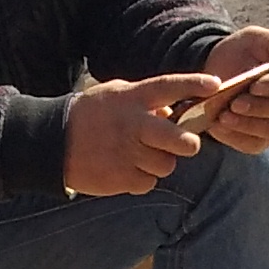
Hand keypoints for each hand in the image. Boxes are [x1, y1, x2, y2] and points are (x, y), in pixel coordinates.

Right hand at [66, 74, 216, 196]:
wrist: (52, 140)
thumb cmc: (90, 115)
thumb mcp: (115, 95)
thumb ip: (146, 99)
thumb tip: (173, 111)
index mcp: (133, 99)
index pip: (170, 87)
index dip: (195, 85)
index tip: (216, 85)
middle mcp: (134, 125)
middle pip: (178, 139)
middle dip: (188, 144)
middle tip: (188, 145)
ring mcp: (128, 153)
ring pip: (166, 165)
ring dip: (159, 163)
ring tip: (139, 156)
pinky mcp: (121, 178)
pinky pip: (148, 183)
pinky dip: (142, 179)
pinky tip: (126, 169)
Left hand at [199, 25, 268, 152]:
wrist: (219, 70)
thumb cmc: (241, 51)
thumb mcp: (254, 38)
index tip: (254, 86)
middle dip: (257, 108)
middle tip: (234, 104)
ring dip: (246, 125)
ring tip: (223, 117)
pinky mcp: (261, 140)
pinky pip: (253, 145)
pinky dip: (235, 138)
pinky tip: (218, 128)